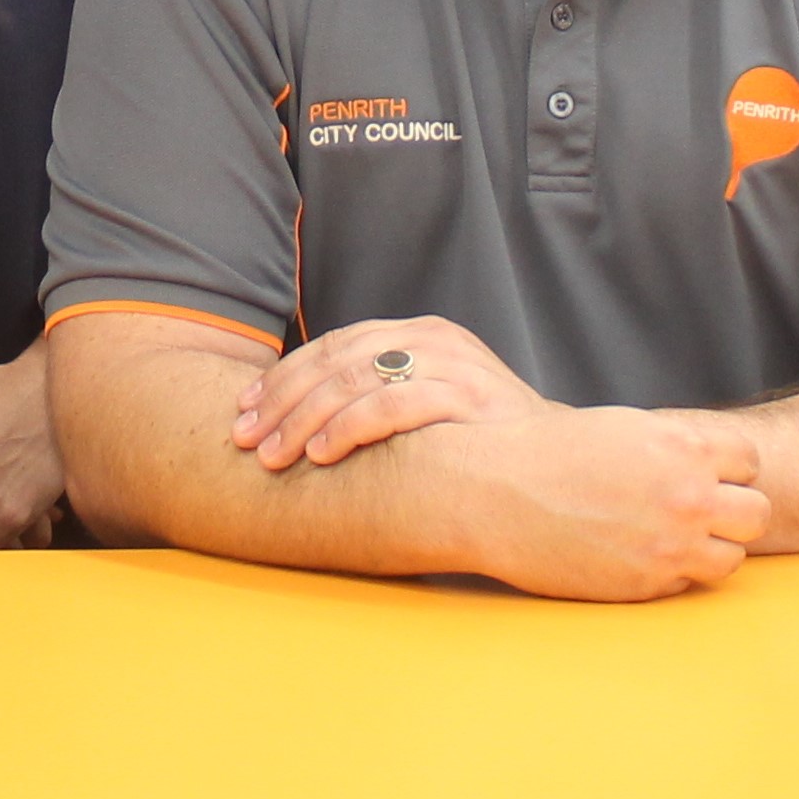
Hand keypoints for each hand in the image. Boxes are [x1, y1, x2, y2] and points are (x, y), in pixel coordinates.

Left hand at [233, 317, 541, 473]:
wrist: (557, 464)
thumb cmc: (479, 442)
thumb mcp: (426, 403)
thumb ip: (377, 395)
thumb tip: (297, 416)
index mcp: (416, 333)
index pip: (332, 345)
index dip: (281, 377)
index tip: (242, 410)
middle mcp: (432, 339)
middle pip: (335, 360)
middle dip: (281, 400)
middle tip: (244, 438)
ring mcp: (452, 364)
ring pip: (356, 380)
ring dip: (304, 418)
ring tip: (274, 453)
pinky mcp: (468, 396)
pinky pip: (394, 405)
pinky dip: (350, 428)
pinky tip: (322, 454)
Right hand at [448, 405, 770, 601]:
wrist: (493, 495)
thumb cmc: (549, 453)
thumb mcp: (623, 429)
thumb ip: (674, 448)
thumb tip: (709, 466)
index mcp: (683, 448)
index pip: (750, 463)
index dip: (727, 469)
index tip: (702, 474)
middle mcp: (687, 498)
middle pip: (756, 514)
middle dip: (731, 511)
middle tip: (697, 511)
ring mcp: (670, 546)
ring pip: (732, 558)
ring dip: (710, 548)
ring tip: (673, 538)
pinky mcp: (646, 584)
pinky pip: (687, 583)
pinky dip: (671, 572)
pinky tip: (636, 554)